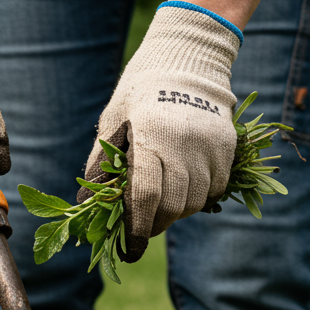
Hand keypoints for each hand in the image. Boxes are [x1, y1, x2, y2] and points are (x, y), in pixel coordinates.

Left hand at [81, 2, 240, 261]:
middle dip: (155, 224)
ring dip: (176, 211)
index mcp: (148, 136)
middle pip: (172, 206)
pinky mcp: (226, 147)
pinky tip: (184, 185)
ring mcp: (208, 146)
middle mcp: (182, 143)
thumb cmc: (139, 94)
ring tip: (163, 201)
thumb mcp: (112, 123)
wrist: (186, 60)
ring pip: (194, 203)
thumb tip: (83, 207)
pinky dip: (198, 197)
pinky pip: (214, 189)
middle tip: (143, 227)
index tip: (129, 249)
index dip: (137, 228)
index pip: (145, 196)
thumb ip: (100, 166)